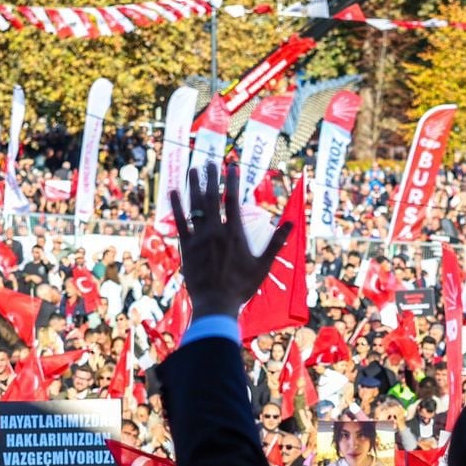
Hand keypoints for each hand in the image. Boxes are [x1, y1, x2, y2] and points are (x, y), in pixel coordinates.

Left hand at [170, 161, 292, 321]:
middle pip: (212, 198)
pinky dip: (176, 206)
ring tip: (193, 169)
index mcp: (235, 234)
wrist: (216, 305)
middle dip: (212, 177)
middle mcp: (215, 231)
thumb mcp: (263, 265)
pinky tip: (173, 191)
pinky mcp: (186, 247)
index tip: (232, 165)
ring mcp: (199, 238)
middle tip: (211, 161)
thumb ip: (276, 242)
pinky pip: (180, 222)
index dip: (232, 180)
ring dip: (194, 186)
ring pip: (195, 206)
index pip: (233, 200)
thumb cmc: (241, 287)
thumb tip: (291, 223)